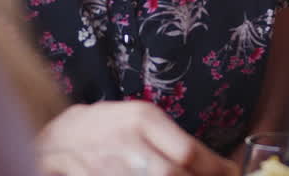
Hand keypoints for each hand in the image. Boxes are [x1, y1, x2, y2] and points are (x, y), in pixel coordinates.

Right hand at [37, 101, 238, 175]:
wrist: (56, 138)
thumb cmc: (107, 126)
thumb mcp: (141, 119)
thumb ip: (172, 140)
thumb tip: (214, 165)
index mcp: (142, 119)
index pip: (188, 152)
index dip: (216, 169)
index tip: (232, 173)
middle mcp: (127, 142)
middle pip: (173, 174)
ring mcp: (110, 167)